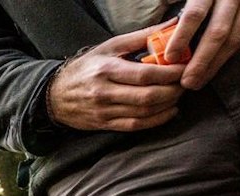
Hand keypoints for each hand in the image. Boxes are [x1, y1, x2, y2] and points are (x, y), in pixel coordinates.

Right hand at [47, 28, 184, 131]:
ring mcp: (104, 111)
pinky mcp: (105, 124)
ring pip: (144, 112)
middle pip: (147, 96)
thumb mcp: (109, 47)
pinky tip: (169, 111)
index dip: (169, 73)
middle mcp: (104, 92)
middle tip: (185, 82)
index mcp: (106, 69)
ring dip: (168, 104)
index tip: (184, 68)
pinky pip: (135, 125)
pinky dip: (157, 120)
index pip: (144, 75)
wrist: (54, 96)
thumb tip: (171, 26)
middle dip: (172, 90)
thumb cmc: (86, 68)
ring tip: (178, 94)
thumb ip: (140, 37)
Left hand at [165, 0, 239, 87]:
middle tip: (186, 82)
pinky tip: (214, 68)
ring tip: (197, 81)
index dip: (182, 36)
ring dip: (215, 63)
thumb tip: (160, 31)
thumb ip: (185, 3)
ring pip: (235, 37)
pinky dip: (229, 54)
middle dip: (201, 60)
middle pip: (218, 31)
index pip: (196, 13)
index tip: (170, 57)